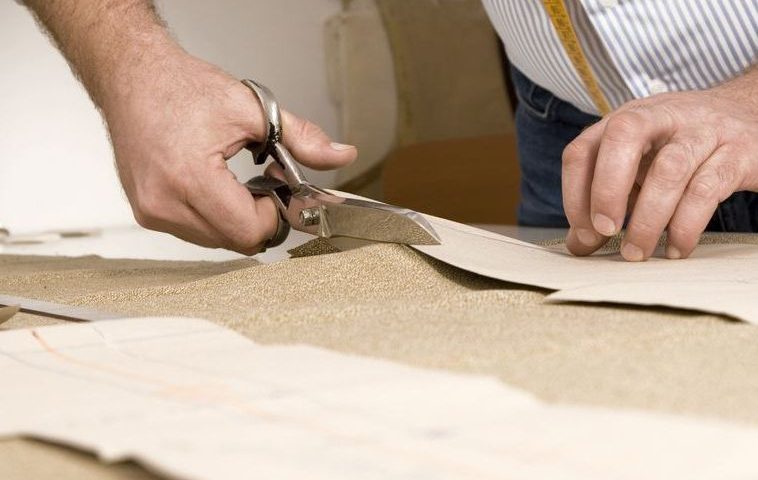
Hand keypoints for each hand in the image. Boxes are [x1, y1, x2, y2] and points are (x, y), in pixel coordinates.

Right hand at [103, 52, 355, 253]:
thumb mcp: (252, 108)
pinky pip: (196, 232)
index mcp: (189, 178)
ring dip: (238, 218)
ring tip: (239, 181)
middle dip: (261, 216)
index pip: (250, 230)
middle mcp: (164, 204)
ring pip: (217, 241)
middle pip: (236, 241)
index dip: (276, 213)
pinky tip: (218, 186)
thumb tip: (341, 155)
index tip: (280, 186)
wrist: (131, 76)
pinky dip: (216, 216)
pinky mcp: (147, 212)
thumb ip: (302, 139)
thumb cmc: (180, 86)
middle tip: (266, 181)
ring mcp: (152, 212)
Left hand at [562, 71, 757, 260]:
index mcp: (626, 119)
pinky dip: (685, 225)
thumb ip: (606, 200)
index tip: (584, 232)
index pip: (583, 149)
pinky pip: (707, 190)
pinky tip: (676, 247)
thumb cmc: (681, 145)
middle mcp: (661, 116)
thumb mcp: (638, 166)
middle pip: (623, 137)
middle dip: (607, 190)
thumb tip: (579, 245)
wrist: (751, 114)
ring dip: (647, 218)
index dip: (575, 193)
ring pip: (669, 168)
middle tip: (606, 231)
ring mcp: (702, 131)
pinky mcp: (738, 153)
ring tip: (637, 251)